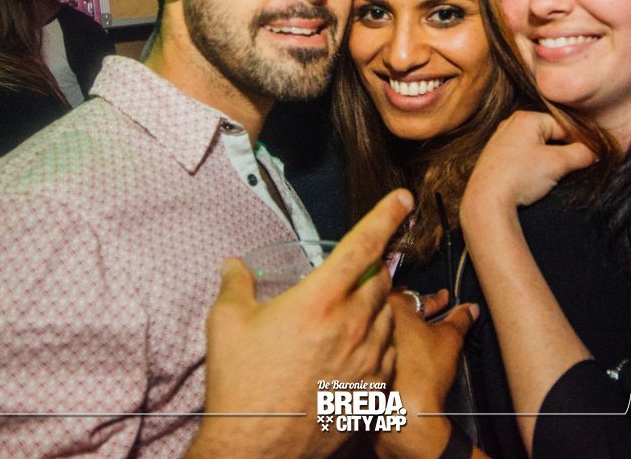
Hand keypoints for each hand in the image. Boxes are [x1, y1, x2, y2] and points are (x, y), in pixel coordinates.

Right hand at [185, 189, 413, 458]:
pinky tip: (356, 347)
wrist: (255, 447)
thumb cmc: (240, 384)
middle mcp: (351, 324)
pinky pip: (387, 352)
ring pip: (386, 315)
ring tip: (348, 312)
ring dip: (373, 305)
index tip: (404, 198)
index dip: (385, 216)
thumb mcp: (227, 323)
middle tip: (357, 268)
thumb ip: (235, 285)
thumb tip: (234, 265)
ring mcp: (367, 359)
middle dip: (372, 266)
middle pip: (379, 279)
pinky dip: (377, 341)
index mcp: (319, 299)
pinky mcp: (372, 389)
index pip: (362, 245)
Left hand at [373, 294, 478, 458]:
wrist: (404, 416)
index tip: (444, 298)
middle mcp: (366, 320)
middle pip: (395, 309)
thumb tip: (471, 310)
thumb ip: (460, 320)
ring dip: (401, 330)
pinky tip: (405, 355)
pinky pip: (376, 349)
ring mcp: (358, 343)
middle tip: (432, 310)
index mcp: (387, 306)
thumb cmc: (422, 375)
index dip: (434, 298)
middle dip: (414, 311)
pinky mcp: (356, 365)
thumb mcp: (449, 340)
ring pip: (384, 330)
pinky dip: (391, 349)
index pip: (415, 295)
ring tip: (419, 334)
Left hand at [461, 111, 595, 218]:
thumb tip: (594, 153)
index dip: (579, 140)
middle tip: (572, 167)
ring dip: (548, 159)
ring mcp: (500, 141)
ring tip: (554, 175)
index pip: (562, 125)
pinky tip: (535, 179)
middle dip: (563, 150)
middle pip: (548, 134)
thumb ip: (581, 154)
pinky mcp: (494, 158)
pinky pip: (521, 156)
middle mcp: (510, 124)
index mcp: (526, 118)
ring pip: (535, 146)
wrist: (487, 200)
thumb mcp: (558, 164)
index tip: (589, 155)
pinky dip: (532, 165)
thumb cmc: (520, 176)